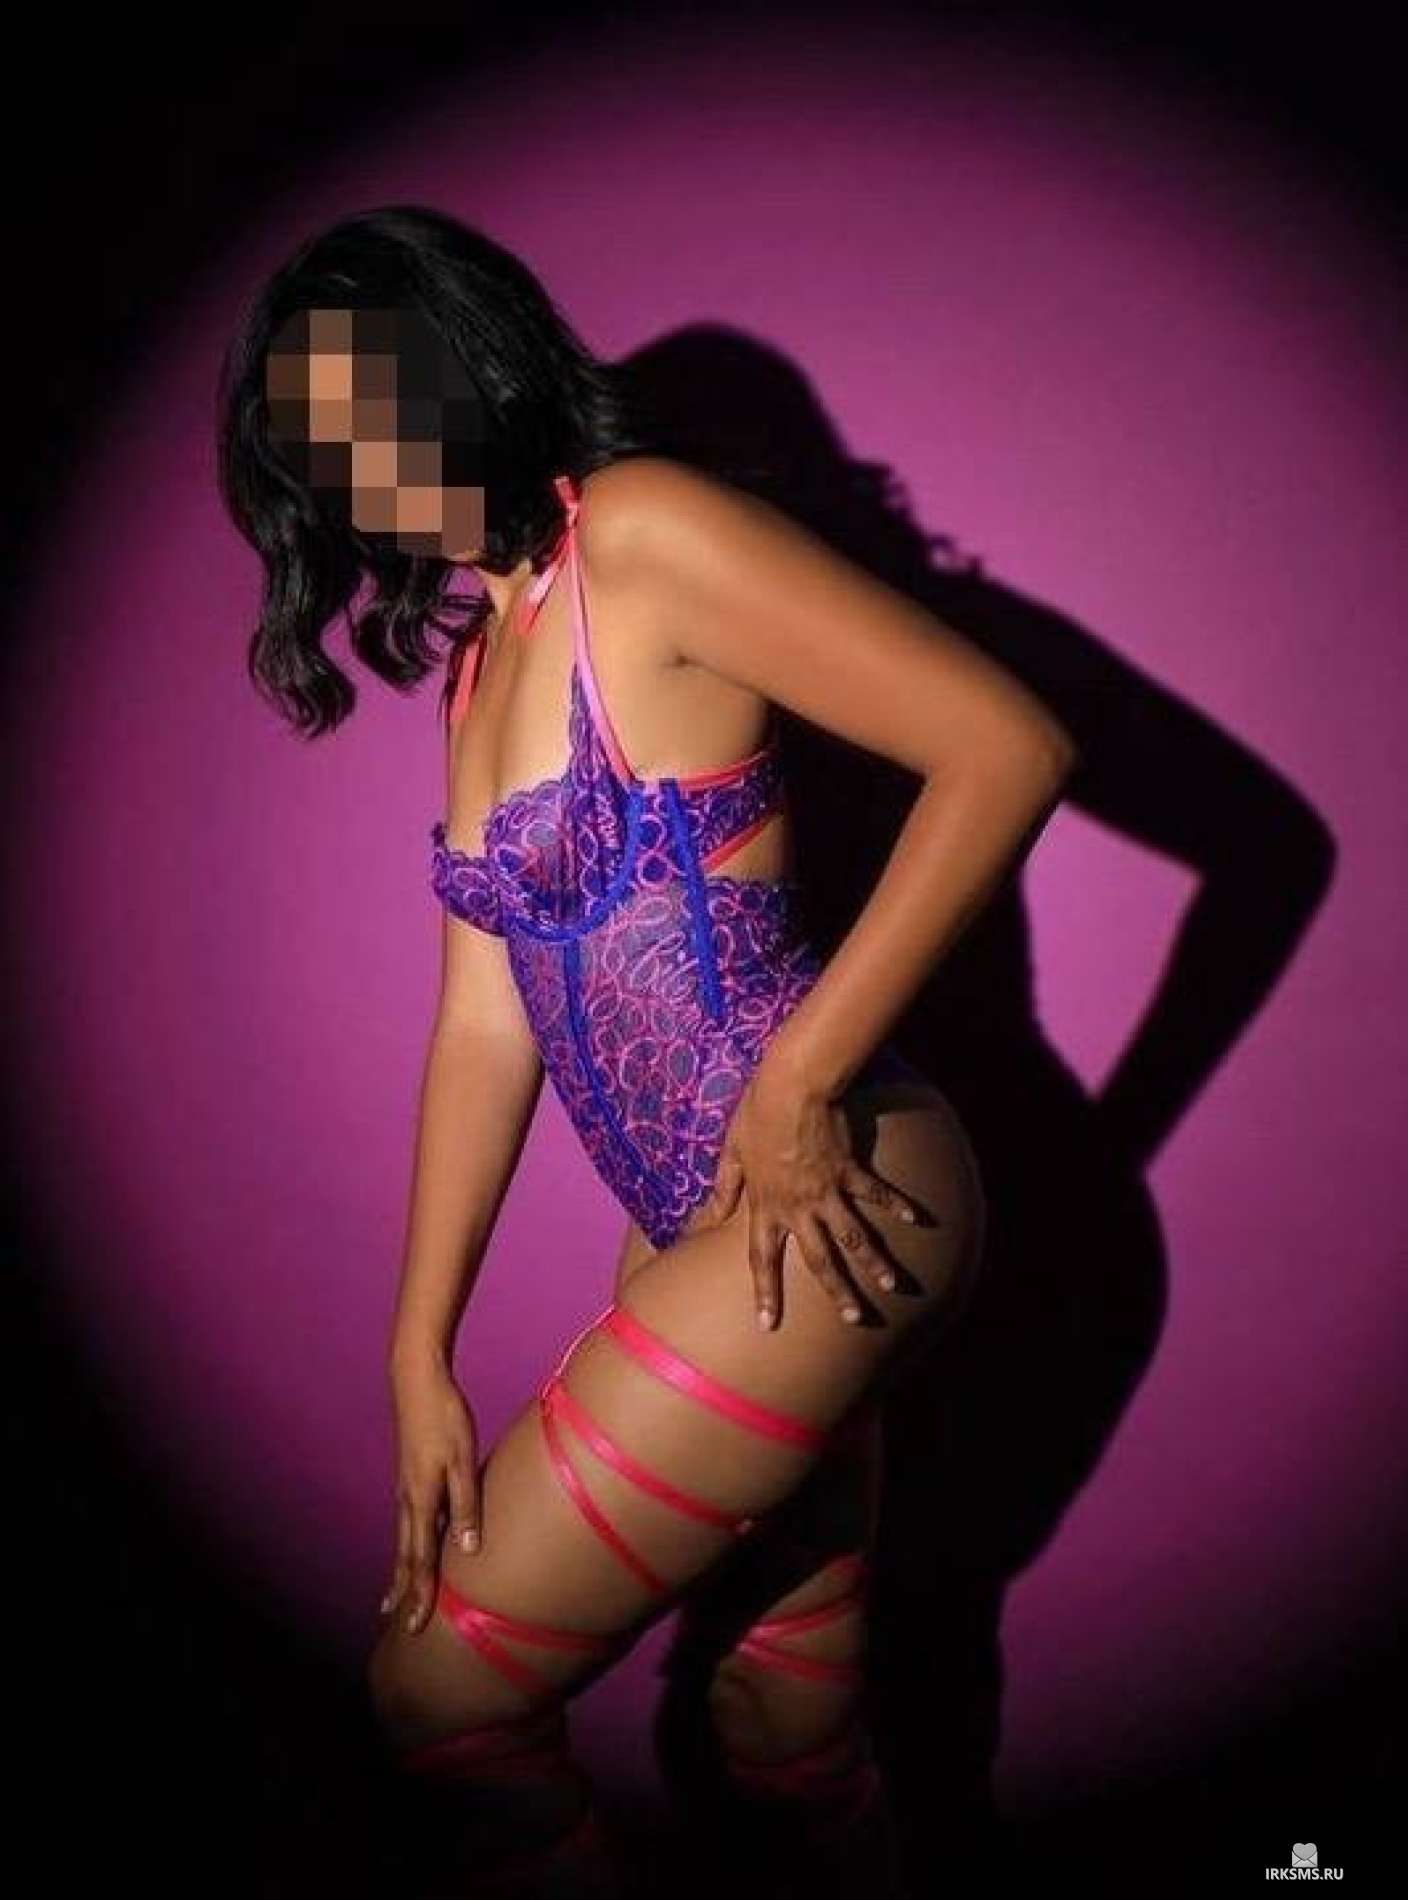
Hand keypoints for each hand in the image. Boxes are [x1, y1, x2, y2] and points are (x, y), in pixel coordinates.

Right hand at [380, 1348, 481, 1634]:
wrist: (416, 1380)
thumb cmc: (444, 1417)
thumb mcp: (462, 1460)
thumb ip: (465, 1504)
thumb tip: (466, 1549)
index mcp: (420, 1499)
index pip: (420, 1558)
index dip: (420, 1593)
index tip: (416, 1625)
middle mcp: (408, 1499)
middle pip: (405, 1554)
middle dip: (403, 1589)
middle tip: (397, 1622)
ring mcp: (406, 1486)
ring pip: (403, 1538)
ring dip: (401, 1569)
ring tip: (396, 1593)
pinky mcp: (410, 1475)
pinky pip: (407, 1520)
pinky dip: (407, 1543)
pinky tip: (412, 1543)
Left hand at [686, 1056, 920, 1330]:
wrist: (792, 1087)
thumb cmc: (756, 1115)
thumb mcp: (732, 1151)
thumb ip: (724, 1188)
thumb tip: (706, 1217)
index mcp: (766, 1205)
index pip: (762, 1258)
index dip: (765, 1291)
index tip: (768, 1323)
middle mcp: (798, 1206)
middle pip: (818, 1259)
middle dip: (837, 1291)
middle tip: (854, 1318)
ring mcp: (827, 1191)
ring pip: (854, 1235)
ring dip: (875, 1261)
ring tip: (893, 1285)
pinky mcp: (850, 1171)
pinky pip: (876, 1193)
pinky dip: (897, 1205)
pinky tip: (918, 1220)